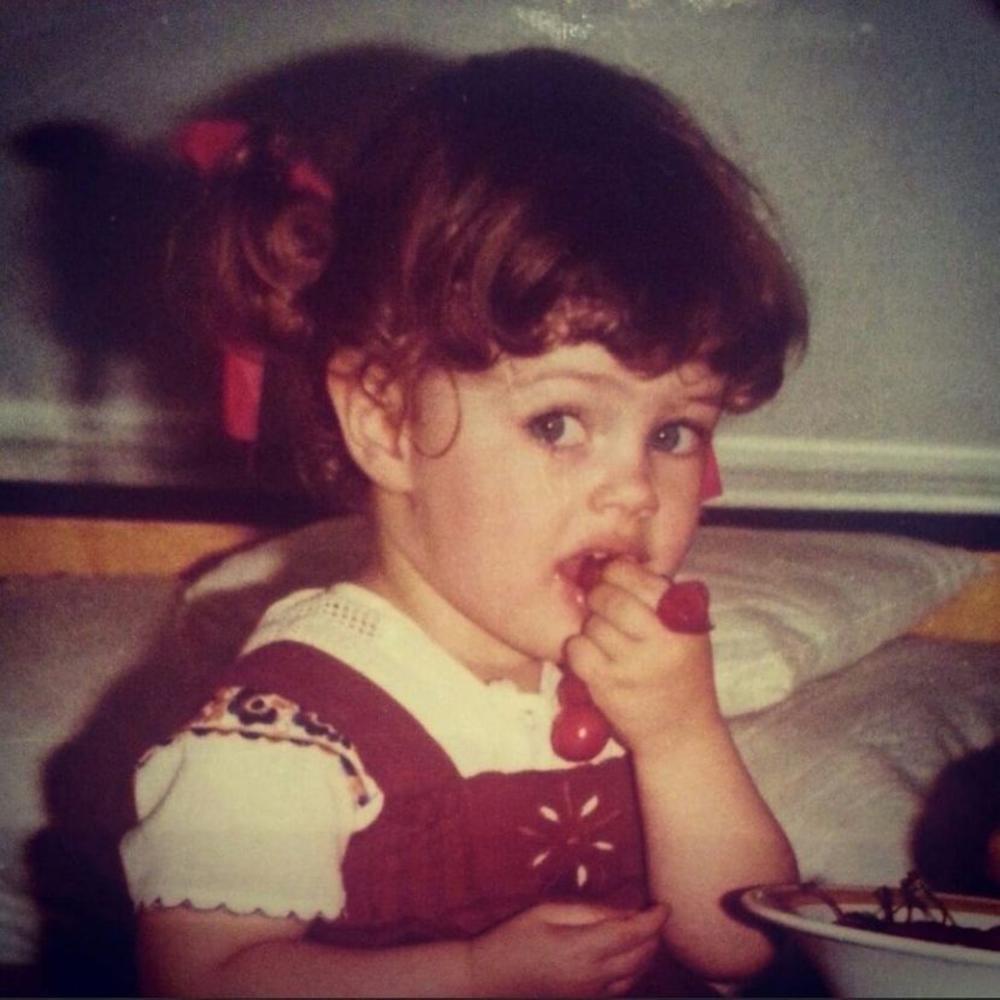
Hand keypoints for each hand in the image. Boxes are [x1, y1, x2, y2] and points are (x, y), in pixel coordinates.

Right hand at [468, 901, 667, 996]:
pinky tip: (631, 957)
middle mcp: (593, 976)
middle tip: (655, 914)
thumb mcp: (548, 911)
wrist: (489, 979)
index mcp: (583, 949)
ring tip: (648, 932)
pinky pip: (622, 989)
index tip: (664, 905)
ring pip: (636, 976)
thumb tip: (623, 911)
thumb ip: (589, 911)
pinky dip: (635, 972)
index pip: (633, 934)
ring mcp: (591, 994)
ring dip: (648, 954)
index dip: (654, 920)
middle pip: (640, 957)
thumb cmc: (513, 938)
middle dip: (654, 935)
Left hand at [564, 559, 721, 751]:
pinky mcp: (608, 687)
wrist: (681, 734)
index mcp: (683, 621)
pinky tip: (592, 657)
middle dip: (598, 596)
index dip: (616, 572)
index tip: (610, 576)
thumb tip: (614, 560)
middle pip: (611, 598)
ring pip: (591, 624)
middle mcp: (661, 642)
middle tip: (599, 602)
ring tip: (605, 639)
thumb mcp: (688, 633)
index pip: (639, 578)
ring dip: (591, 627)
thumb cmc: (680, 675)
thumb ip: (662, 599)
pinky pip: (576, 650)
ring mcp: (633, 666)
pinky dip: (578, 649)